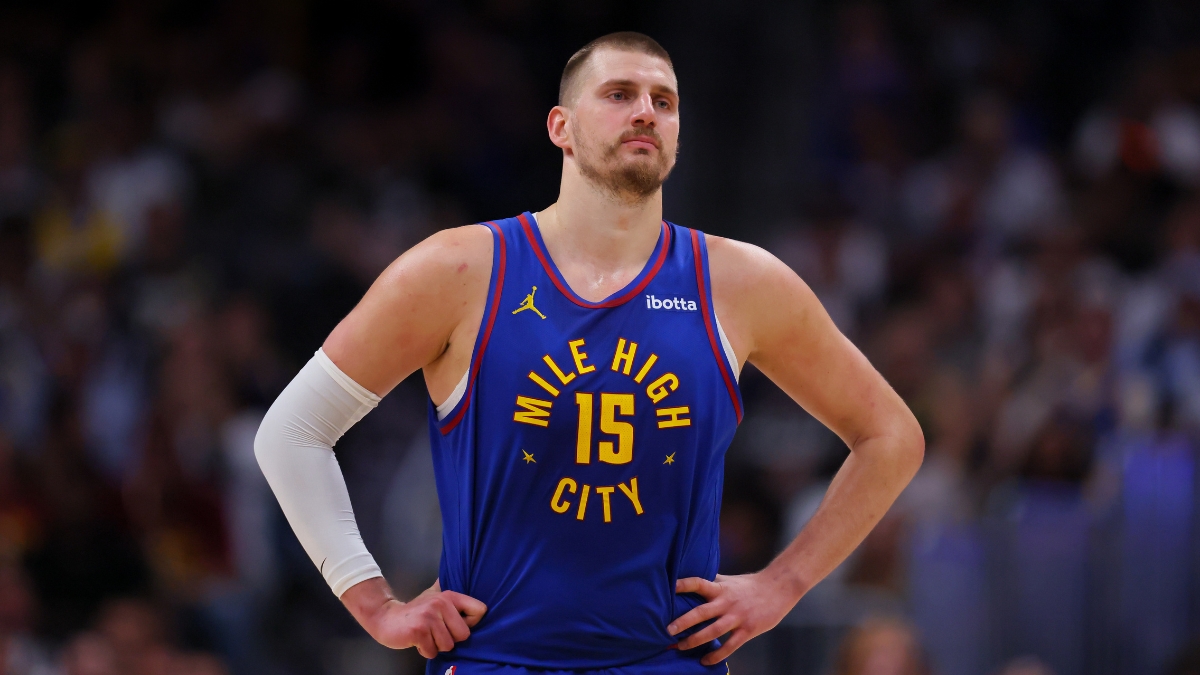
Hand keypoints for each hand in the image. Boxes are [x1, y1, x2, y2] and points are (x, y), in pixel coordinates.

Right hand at [342, 578, 487, 657]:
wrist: (386, 618)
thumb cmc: (414, 611)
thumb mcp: (433, 595)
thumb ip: (449, 591)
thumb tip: (464, 575)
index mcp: (450, 596)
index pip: (480, 610)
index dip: (470, 623)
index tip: (456, 624)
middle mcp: (441, 604)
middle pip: (464, 635)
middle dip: (450, 639)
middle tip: (436, 632)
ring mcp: (429, 617)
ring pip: (448, 646)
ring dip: (436, 646)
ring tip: (426, 636)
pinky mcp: (418, 631)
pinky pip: (432, 652)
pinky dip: (425, 651)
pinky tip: (418, 641)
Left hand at [668, 571, 801, 664]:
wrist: (779, 588)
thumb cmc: (751, 585)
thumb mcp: (730, 581)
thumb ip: (713, 582)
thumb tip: (694, 578)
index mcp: (720, 588)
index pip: (699, 583)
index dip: (684, 584)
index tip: (669, 587)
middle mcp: (726, 602)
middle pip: (701, 612)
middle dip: (683, 622)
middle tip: (668, 630)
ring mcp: (737, 617)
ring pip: (713, 631)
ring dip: (695, 641)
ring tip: (681, 647)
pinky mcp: (747, 630)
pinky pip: (730, 646)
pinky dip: (717, 655)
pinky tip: (705, 660)